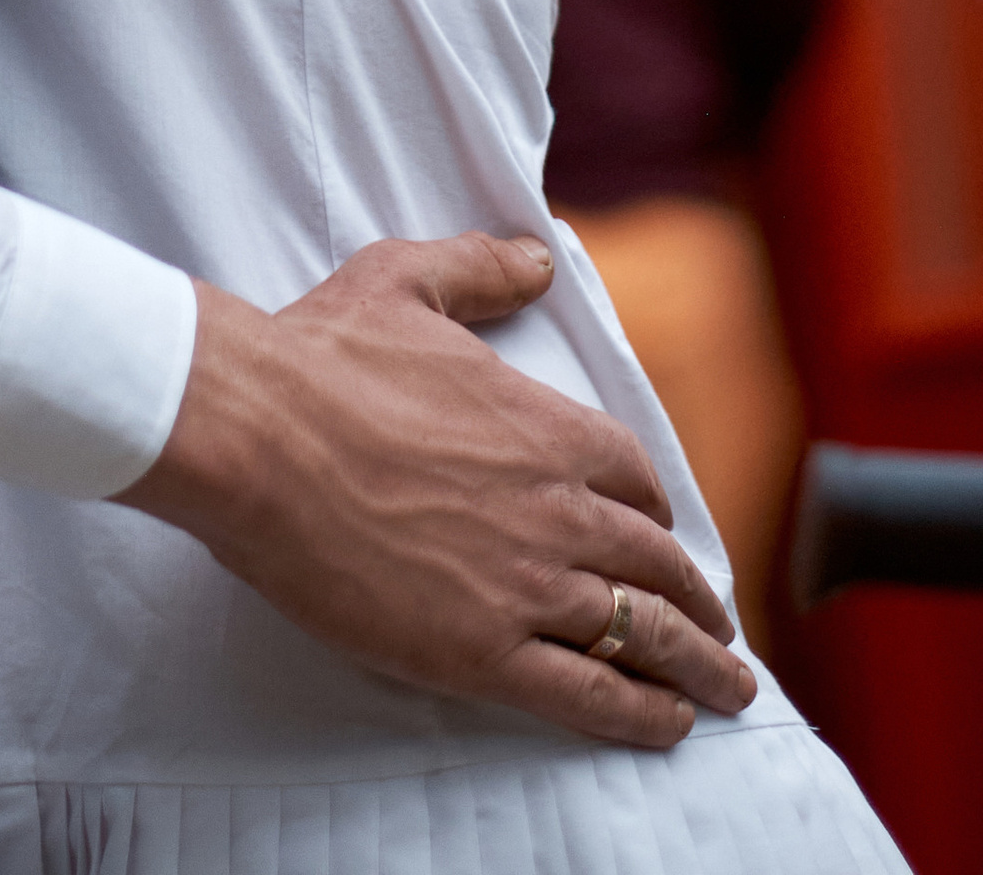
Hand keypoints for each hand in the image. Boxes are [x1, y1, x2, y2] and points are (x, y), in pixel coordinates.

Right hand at [124, 236, 753, 747]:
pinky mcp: (483, 653)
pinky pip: (588, 694)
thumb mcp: (406, 280)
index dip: (653, 511)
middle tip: (719, 629)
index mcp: (548, 427)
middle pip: (656, 563)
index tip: (659, 535)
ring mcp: (527, 585)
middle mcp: (558, 508)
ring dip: (695, 664)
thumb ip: (479, 270)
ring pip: (641, 634)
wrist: (258, 433)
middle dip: (697, 600)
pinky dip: (640, 715)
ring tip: (723, 688)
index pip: (634, 477)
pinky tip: (666, 724)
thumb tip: (534, 259)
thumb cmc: (322, 356)